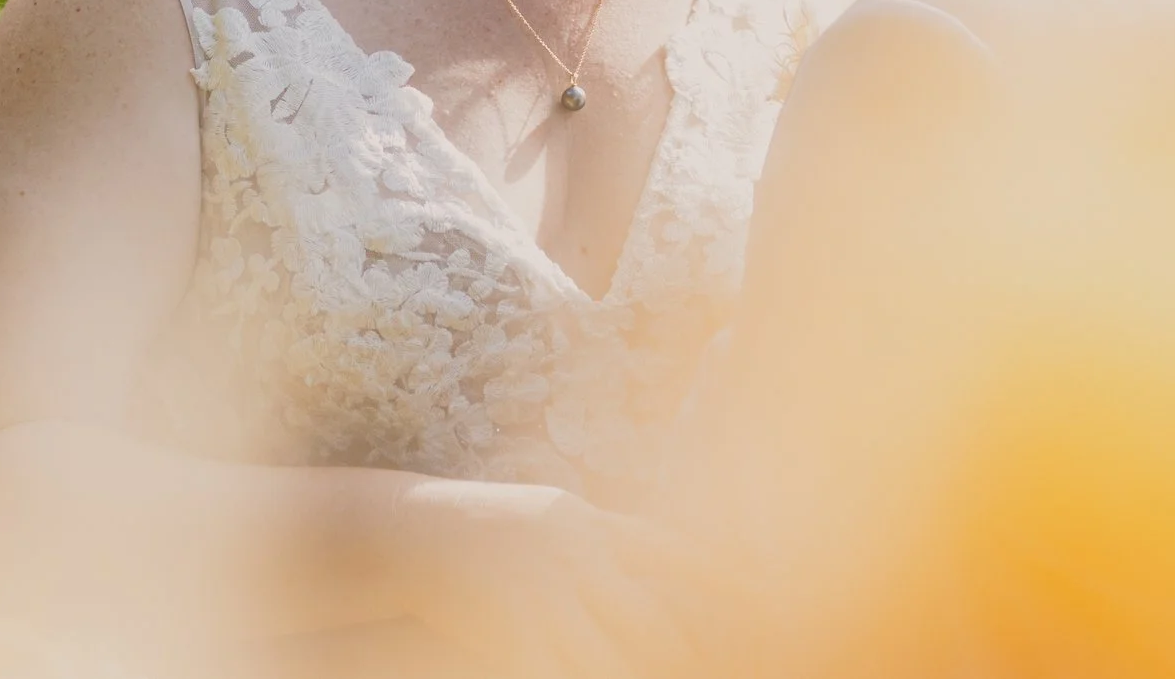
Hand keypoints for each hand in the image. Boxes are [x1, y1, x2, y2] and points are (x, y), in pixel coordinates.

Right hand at [387, 481, 704, 678]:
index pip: (673, 553)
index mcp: (589, 523)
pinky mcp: (515, 635)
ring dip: (638, 672)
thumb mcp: (550, 512)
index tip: (768, 601)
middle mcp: (576, 556)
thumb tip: (651, 553)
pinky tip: (598, 678)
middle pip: (653, 618)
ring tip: (667, 675)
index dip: (724, 582)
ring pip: (616, 658)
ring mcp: (545, 598)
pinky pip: (564, 674)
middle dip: (687, 655)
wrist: (406, 531)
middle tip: (721, 666)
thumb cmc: (481, 523)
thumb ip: (600, 534)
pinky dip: (587, 677)